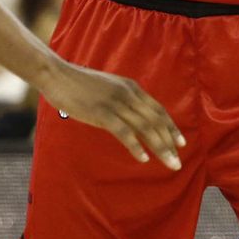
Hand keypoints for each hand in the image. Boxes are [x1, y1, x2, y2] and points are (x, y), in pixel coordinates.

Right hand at [37, 59, 183, 169]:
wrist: (57, 75)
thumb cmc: (78, 83)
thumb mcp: (107, 87)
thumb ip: (122, 98)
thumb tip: (131, 115)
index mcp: (131, 87)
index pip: (158, 109)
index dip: (171, 126)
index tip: (181, 142)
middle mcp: (128, 94)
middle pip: (155, 120)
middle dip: (170, 141)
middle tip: (179, 160)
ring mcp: (115, 102)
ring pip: (144, 127)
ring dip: (160, 147)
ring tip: (169, 163)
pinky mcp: (101, 112)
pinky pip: (124, 132)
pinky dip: (136, 146)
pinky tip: (143, 158)